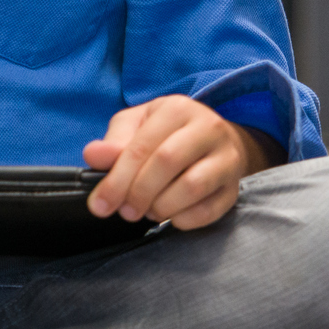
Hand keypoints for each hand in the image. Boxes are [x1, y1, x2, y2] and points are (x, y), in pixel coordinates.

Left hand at [82, 95, 279, 230]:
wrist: (213, 139)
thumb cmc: (165, 132)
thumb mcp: (134, 126)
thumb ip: (113, 142)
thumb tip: (93, 156)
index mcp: (177, 109)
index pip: (142, 147)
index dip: (117, 179)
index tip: (100, 204)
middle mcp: (208, 128)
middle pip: (166, 164)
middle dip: (138, 193)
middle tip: (125, 210)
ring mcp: (227, 158)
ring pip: (192, 188)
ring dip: (162, 207)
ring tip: (149, 210)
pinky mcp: (235, 187)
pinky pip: (210, 210)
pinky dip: (185, 219)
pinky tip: (171, 216)